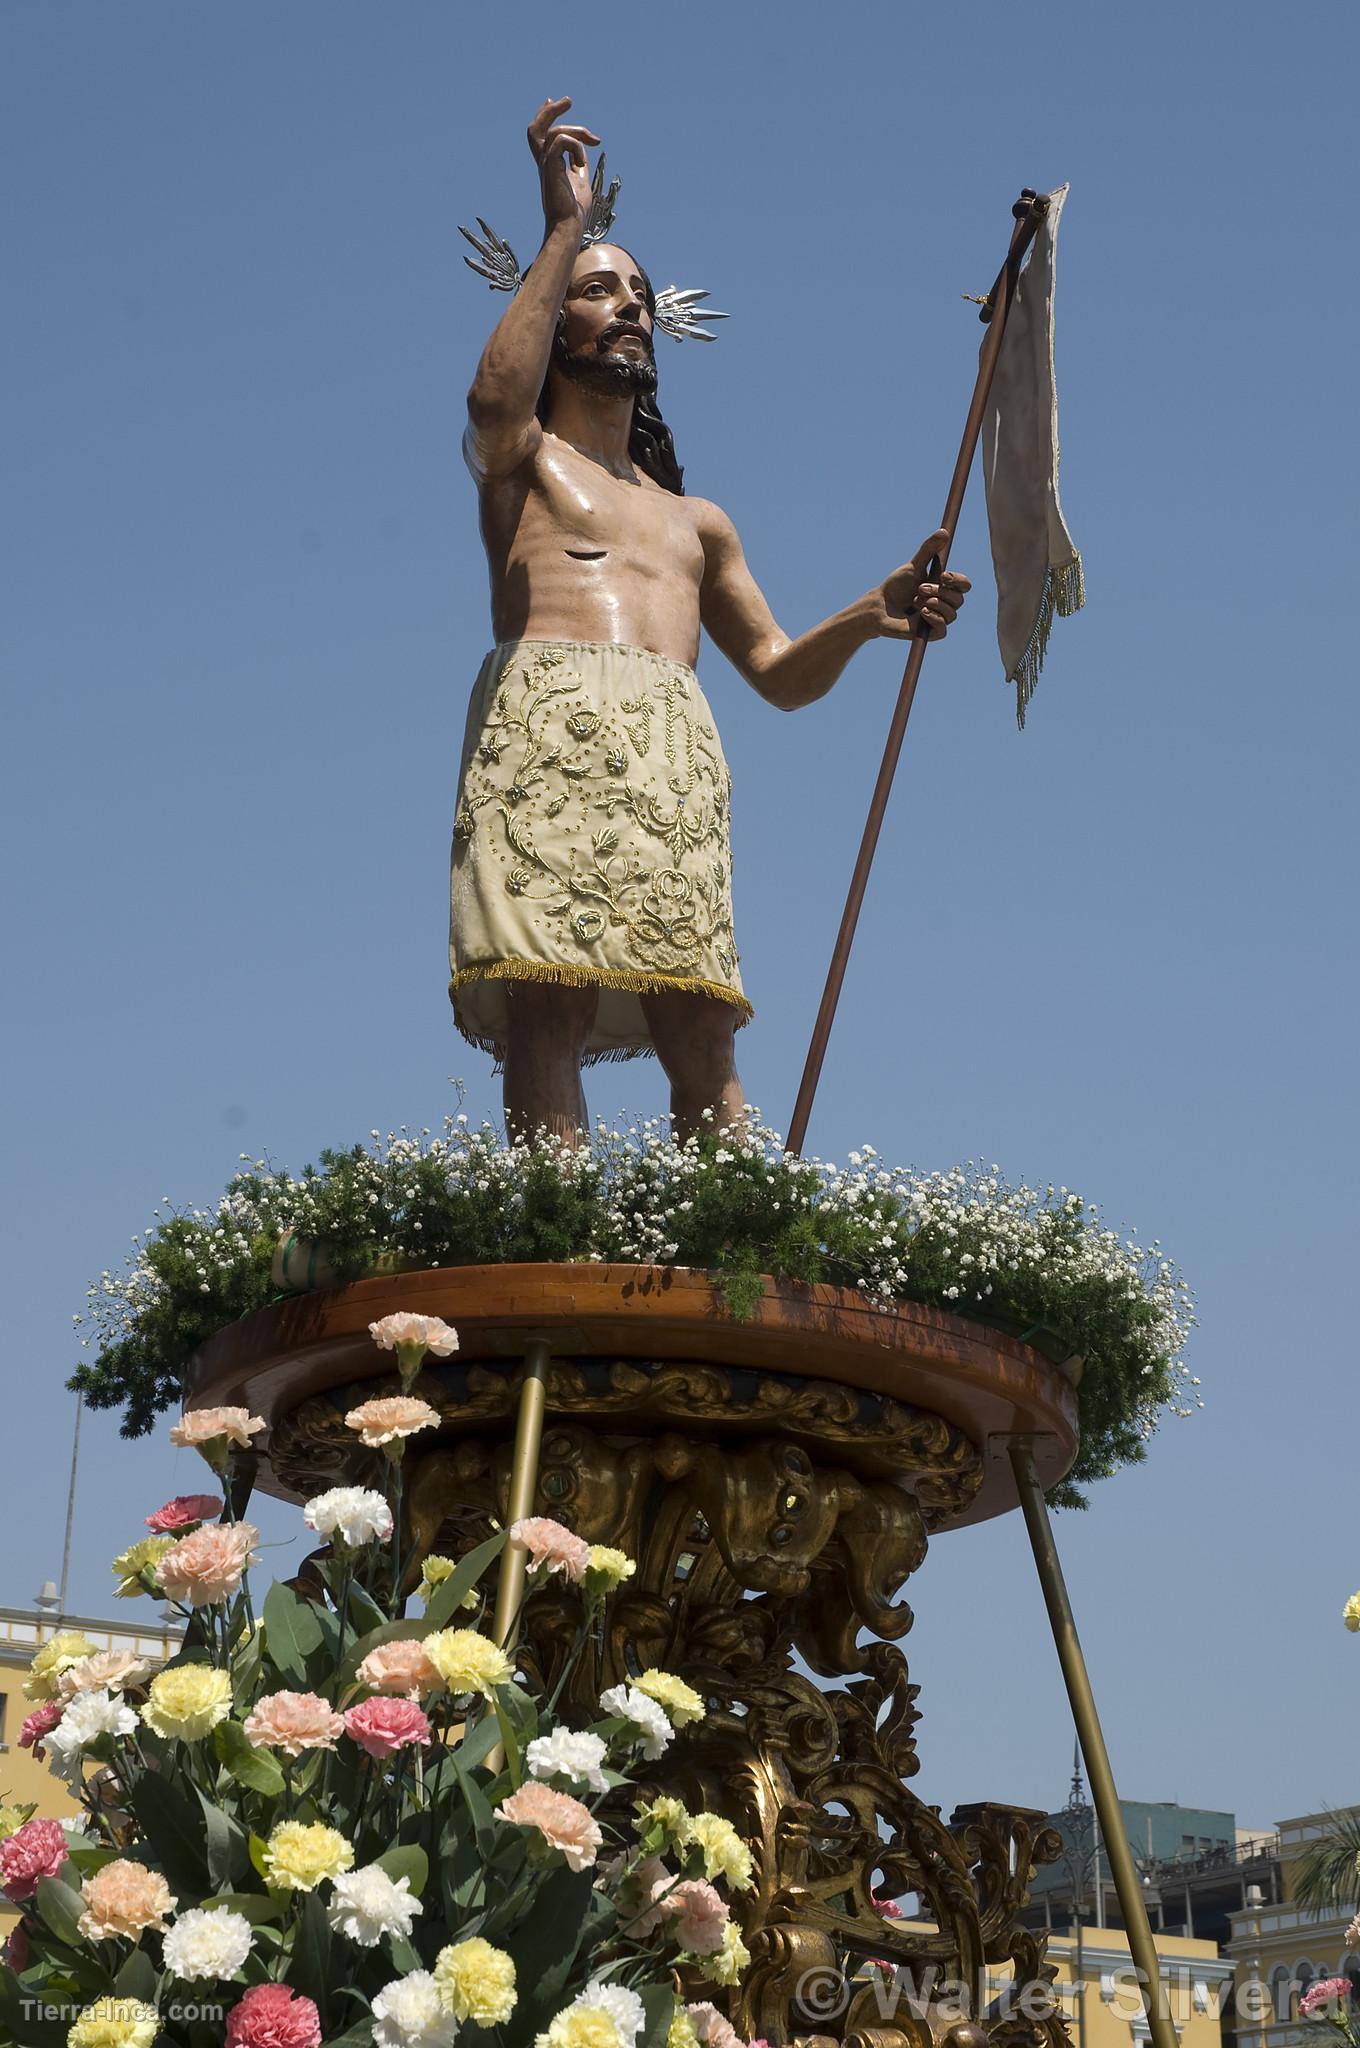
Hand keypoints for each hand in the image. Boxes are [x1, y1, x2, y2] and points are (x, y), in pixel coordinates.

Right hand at [527, 96, 599, 231]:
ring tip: (592, 140)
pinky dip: (576, 146)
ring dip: (573, 128)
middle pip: (536, 128)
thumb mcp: (580, 181)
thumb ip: (579, 165)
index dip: (546, 115)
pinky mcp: (551, 168)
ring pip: (549, 131)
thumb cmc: (573, 210)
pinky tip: (583, 162)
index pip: (542, 134)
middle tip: (568, 100)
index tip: (554, 101)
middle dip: (551, 110)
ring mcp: (545, 164)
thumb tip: (584, 154)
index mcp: (549, 163)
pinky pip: (561, 141)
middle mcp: (544, 161)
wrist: (569, 226)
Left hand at [870, 528, 971, 641]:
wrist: (880, 607)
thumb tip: (944, 531)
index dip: (958, 580)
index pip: (964, 585)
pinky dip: (934, 619)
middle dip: (940, 592)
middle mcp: (945, 603)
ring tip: (916, 601)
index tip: (944, 575)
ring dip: (935, 604)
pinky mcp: (931, 633)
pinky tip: (922, 613)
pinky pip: (943, 628)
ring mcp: (939, 619)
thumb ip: (928, 550)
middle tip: (920, 589)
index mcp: (944, 587)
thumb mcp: (913, 565)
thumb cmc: (897, 586)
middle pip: (959, 599)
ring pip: (952, 614)